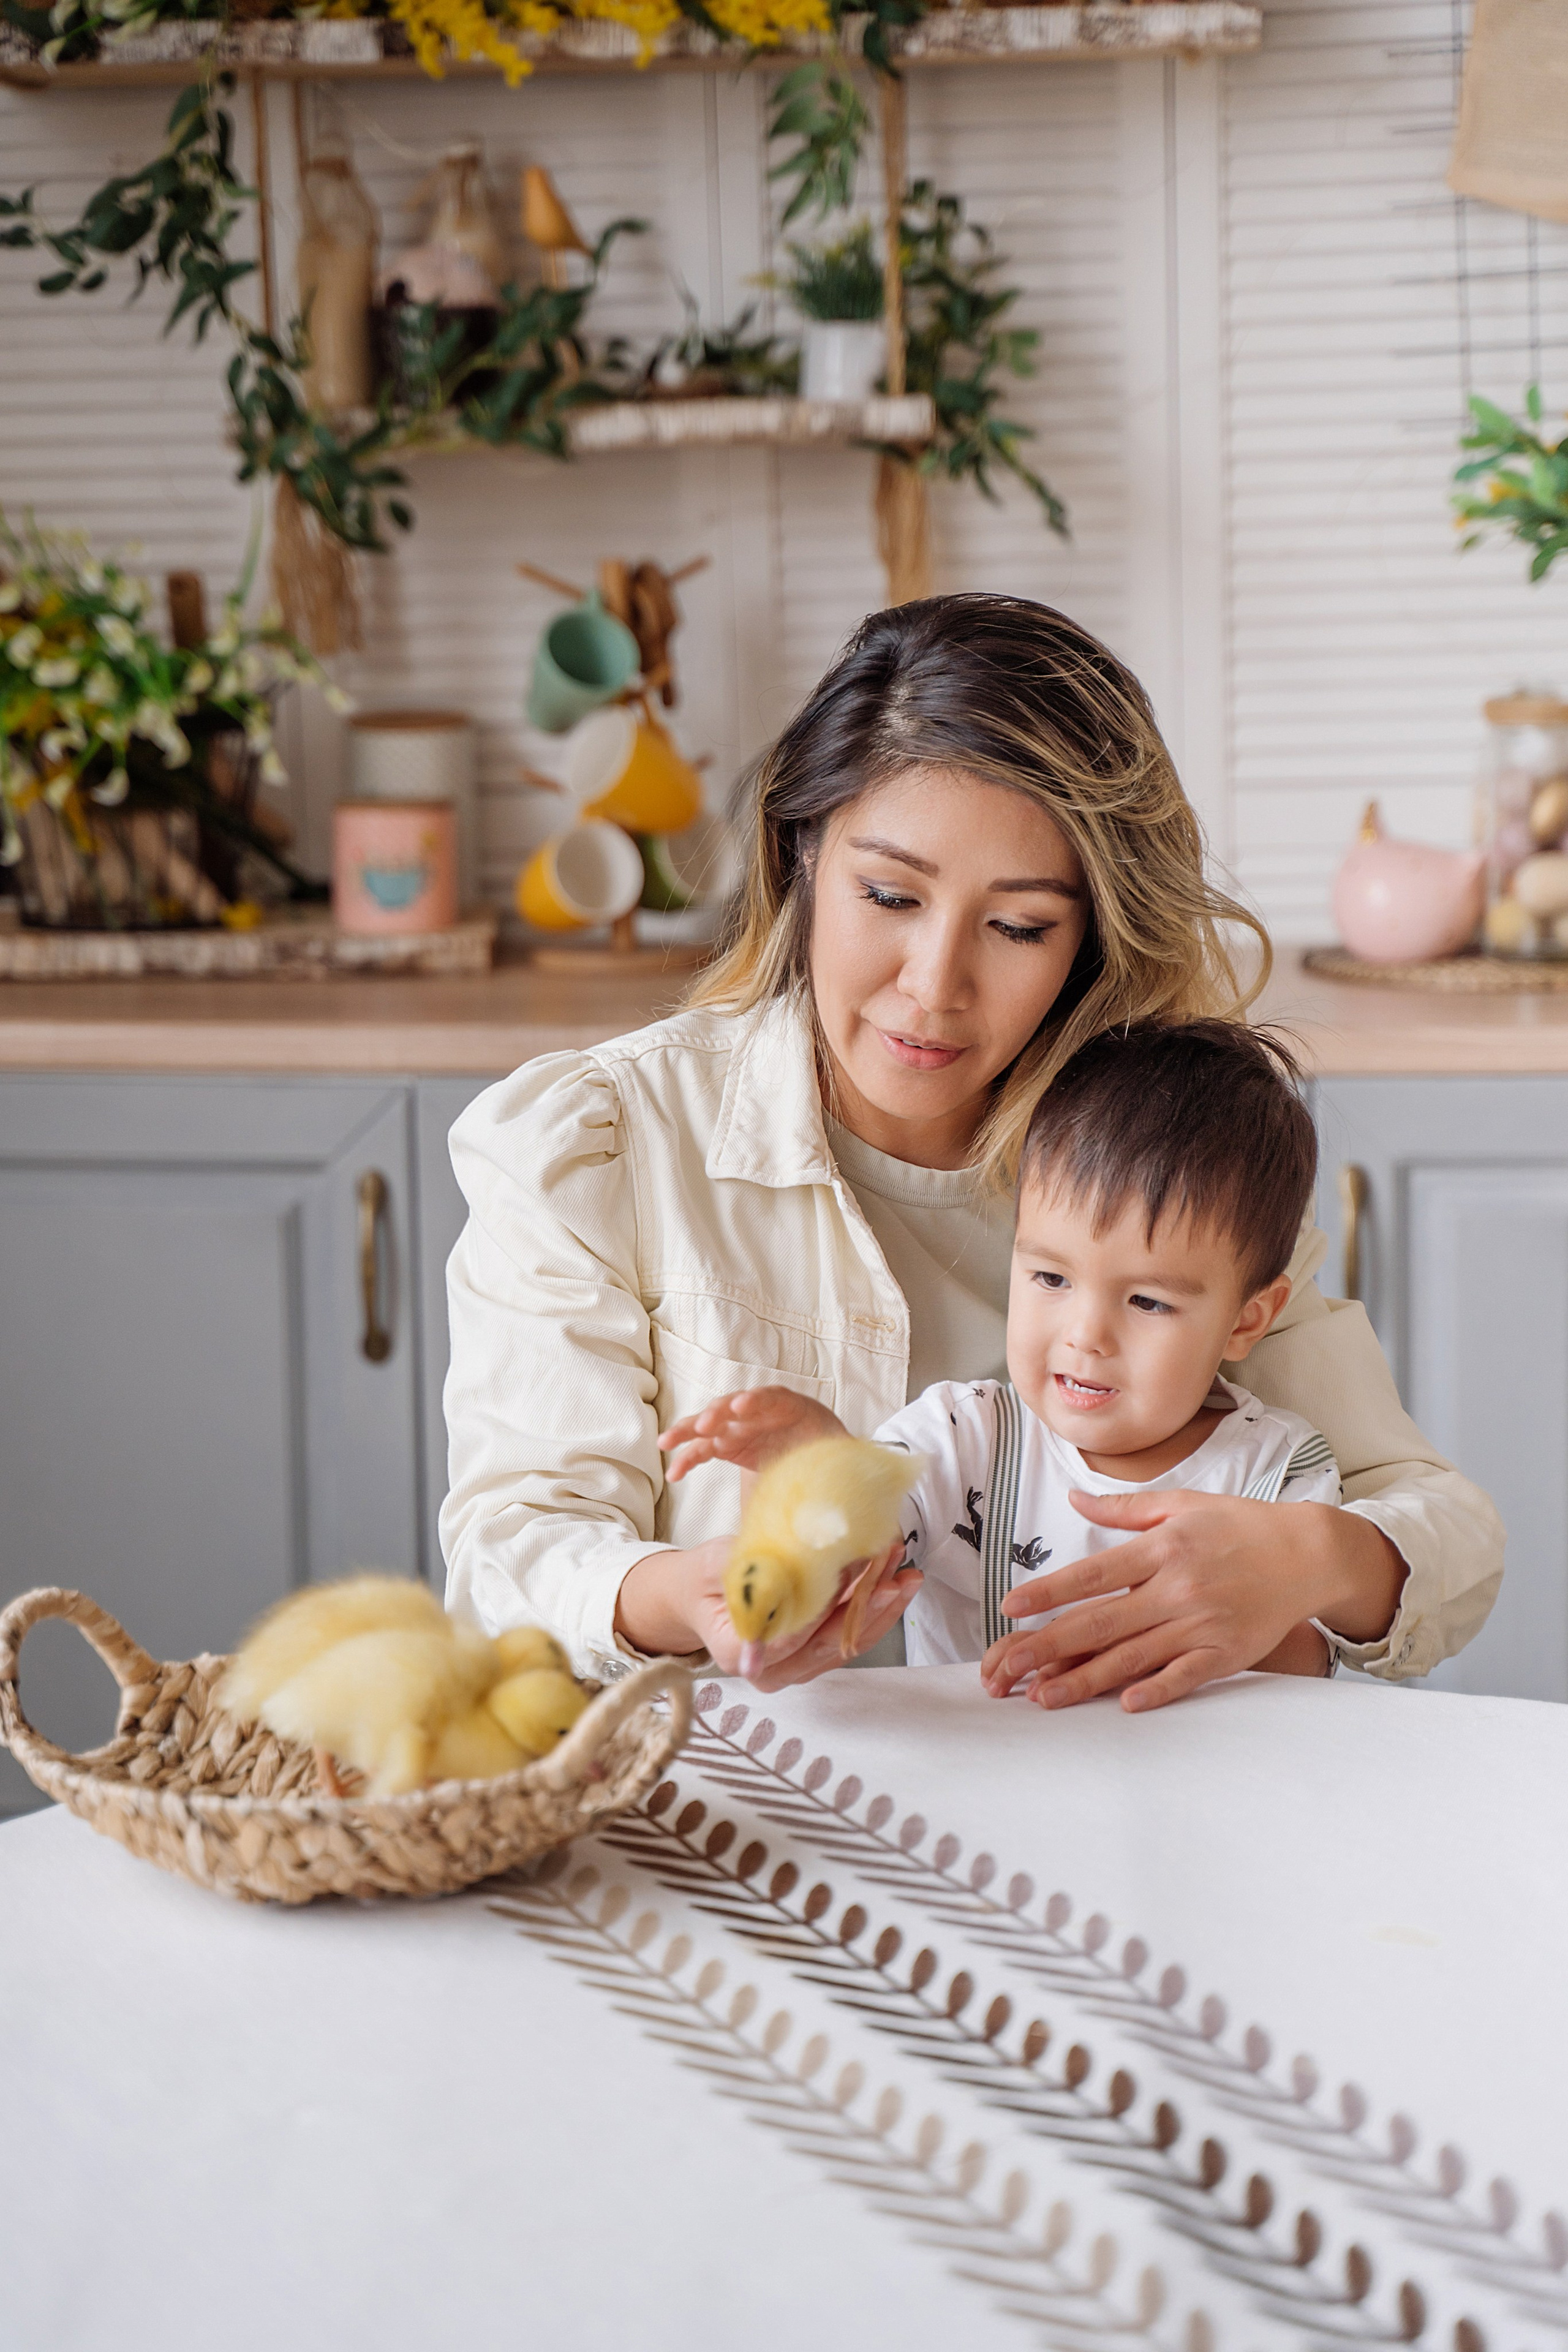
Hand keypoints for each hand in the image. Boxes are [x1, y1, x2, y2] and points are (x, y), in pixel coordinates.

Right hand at [616, 1537, 919, 1691]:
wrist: (702, 1596)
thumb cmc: (706, 1579)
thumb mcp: (717, 1564)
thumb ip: (749, 1571)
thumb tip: (794, 1561)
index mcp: (741, 1654)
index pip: (792, 1632)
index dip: (828, 1604)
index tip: (855, 1569)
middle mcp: (770, 1673)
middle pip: (828, 1643)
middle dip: (869, 1607)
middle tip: (898, 1576)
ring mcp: (796, 1669)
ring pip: (847, 1643)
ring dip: (881, 1608)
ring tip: (907, 1573)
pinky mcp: (815, 1657)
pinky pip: (850, 1638)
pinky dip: (875, 1610)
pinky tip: (896, 1581)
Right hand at [658, 1386, 844, 1483]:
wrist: (822, 1456)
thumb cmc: (830, 1451)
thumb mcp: (836, 1453)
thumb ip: (835, 1463)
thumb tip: (842, 1483)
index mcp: (790, 1407)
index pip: (770, 1397)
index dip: (755, 1400)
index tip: (742, 1405)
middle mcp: (759, 1412)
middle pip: (732, 1405)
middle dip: (716, 1413)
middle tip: (703, 1424)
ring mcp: (740, 1427)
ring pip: (710, 1423)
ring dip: (688, 1430)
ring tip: (667, 1442)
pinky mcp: (728, 1445)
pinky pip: (704, 1449)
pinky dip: (688, 1458)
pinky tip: (674, 1473)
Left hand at [980, 1492, 1402, 1714]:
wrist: (1308, 1553)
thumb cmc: (1240, 1525)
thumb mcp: (1182, 1504)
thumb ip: (1124, 1508)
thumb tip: (1074, 1497)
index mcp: (1162, 1548)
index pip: (1093, 1573)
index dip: (1049, 1592)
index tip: (1010, 1607)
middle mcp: (1178, 1588)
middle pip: (1101, 1622)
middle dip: (1047, 1646)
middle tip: (1006, 1668)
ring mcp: (1202, 1624)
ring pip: (1132, 1657)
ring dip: (1083, 1679)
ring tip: (1041, 1697)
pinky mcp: (1227, 1654)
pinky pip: (1184, 1676)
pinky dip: (1155, 1690)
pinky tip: (1123, 1704)